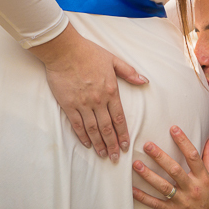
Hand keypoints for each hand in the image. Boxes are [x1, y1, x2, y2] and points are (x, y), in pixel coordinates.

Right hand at [31, 25, 146, 160]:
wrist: (64, 50)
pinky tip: (87, 144)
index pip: (119, 118)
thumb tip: (144, 80)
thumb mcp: (113, 59)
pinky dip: (82, 136)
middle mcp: (98, 100)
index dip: (123, 134)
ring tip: (103, 155)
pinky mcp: (68, 104)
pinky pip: (77, 124)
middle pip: (107, 128)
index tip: (126, 145)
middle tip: (116, 158)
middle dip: (113, 144)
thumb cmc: (89, 53)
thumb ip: (129, 72)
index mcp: (111, 91)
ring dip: (99, 144)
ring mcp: (83, 104)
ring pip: (93, 129)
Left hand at [132, 127, 208, 208]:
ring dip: (148, 175)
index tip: (173, 129)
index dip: (183, 141)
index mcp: (203, 179)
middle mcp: (193, 188)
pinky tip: (132, 189)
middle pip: (175, 169)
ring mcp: (182, 201)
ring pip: (163, 186)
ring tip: (136, 164)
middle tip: (147, 145)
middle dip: (160, 156)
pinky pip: (156, 204)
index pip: (193, 156)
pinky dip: (143, 197)